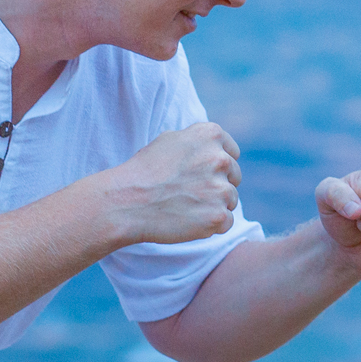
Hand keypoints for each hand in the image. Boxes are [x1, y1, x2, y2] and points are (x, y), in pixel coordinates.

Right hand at [108, 123, 241, 243]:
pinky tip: (188, 220)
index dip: (217, 166)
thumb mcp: (169, 140)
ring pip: (230, 201)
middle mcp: (220, 159)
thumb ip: (197, 141)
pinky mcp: (218, 216)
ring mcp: (221, 189)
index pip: (232, 153)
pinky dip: (211, 225)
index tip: (201, 174)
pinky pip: (226, 222)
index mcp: (210, 135)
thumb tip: (215, 147)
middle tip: (189, 193)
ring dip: (213, 206)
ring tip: (184, 207)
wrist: (126, 202)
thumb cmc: (143, 171)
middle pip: (234, 177)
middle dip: (217, 186)